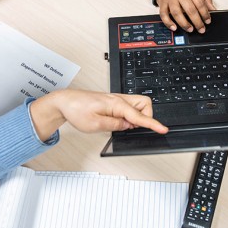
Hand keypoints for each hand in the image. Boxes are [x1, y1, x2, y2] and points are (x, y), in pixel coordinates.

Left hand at [30, 89, 168, 141]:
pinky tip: (120, 122)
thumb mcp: (94, 124)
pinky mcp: (114, 101)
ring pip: (138, 104)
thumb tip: (128, 126)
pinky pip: (129, 106)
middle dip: (146, 116)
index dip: (152, 123)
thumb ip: (115, 125)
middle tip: (134, 128)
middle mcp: (119, 99)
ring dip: (137, 116)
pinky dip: (130, 115)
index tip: (162, 129)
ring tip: (124, 125)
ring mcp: (117, 99)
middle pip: (145, 103)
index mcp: (116, 104)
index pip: (139, 115)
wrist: (65, 101)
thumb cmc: (76, 109)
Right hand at [156, 0, 215, 32]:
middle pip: (189, 10)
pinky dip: (168, 23)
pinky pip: (164, 14)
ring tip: (190, 29)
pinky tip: (174, 27)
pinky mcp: (162, 3)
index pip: (200, 3)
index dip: (205, 14)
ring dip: (184, 23)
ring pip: (176, 13)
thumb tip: (213, 9)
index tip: (207, 21)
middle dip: (197, 21)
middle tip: (201, 29)